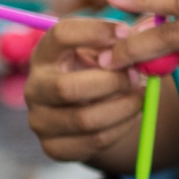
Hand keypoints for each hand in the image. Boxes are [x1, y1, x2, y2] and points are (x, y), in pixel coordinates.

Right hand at [24, 16, 148, 163]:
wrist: (95, 108)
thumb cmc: (102, 70)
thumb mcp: (108, 49)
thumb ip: (123, 39)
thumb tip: (143, 33)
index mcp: (46, 54)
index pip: (60, 34)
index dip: (95, 31)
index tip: (127, 32)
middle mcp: (35, 87)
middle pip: (67, 88)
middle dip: (111, 82)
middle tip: (136, 76)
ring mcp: (40, 120)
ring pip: (85, 120)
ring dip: (123, 107)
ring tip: (141, 96)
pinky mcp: (54, 147)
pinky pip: (94, 141)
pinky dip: (122, 128)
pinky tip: (132, 114)